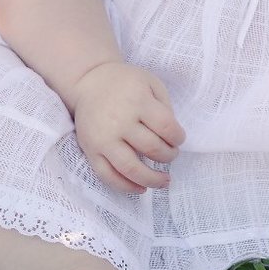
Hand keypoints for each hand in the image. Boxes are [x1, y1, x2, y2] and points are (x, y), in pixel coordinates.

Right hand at [71, 62, 185, 193]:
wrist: (89, 81)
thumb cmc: (126, 82)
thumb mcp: (151, 82)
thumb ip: (164, 106)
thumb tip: (172, 136)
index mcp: (138, 101)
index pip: (166, 127)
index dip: (178, 137)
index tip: (179, 139)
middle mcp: (120, 121)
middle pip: (152, 148)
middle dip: (168, 156)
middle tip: (172, 155)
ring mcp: (104, 139)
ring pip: (130, 168)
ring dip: (152, 179)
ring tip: (164, 181)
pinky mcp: (91, 150)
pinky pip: (108, 176)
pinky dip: (126, 187)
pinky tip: (141, 188)